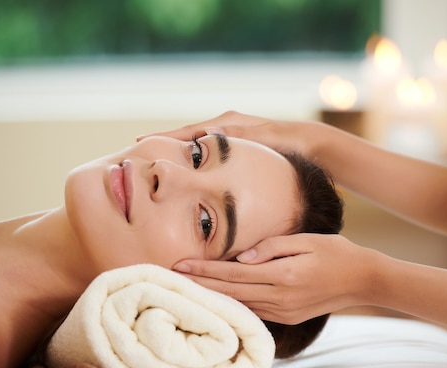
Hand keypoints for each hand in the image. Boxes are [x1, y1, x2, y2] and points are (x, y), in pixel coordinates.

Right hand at [136, 110, 317, 158]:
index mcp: (227, 125)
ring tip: (156, 156)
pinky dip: (194, 153)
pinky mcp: (236, 142)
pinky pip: (208, 147)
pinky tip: (187, 163)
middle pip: (187, 135)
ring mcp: (230, 133)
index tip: (141, 141)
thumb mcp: (262, 142)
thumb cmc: (286, 145)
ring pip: (196, 142)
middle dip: (165, 142)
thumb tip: (208, 139)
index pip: (188, 132)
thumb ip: (237, 139)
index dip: (164, 138)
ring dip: (178, 148)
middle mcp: (226, 125)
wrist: (308, 143)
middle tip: (138, 148)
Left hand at [173, 233, 376, 323]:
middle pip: (230, 292)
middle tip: (172, 277)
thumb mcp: (307, 240)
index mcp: (284, 275)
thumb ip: (273, 247)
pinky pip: (253, 310)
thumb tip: (242, 256)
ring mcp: (284, 311)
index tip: (181, 264)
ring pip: (239, 304)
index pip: (234, 272)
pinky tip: (218, 298)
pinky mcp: (287, 317)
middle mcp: (281, 297)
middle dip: (199, 285)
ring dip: (212, 297)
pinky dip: (232, 304)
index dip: (205, 270)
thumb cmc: (336, 253)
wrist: (363, 280)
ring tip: (188, 287)